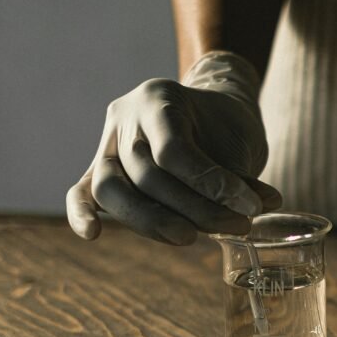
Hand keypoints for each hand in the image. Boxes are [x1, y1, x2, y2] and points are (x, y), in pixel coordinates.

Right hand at [66, 52, 281, 243]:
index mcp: (158, 98)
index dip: (212, 185)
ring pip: (112, 189)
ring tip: (191, 238)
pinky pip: (81, 192)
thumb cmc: (223, 128)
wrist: (207, 116)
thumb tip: (255, 208)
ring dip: (151, 222)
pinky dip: (81, 213)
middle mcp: (125, 117)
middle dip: (194, 209)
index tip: (250, 208)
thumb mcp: (237, 142)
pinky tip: (92, 233)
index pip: (174, 151)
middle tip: (235, 227)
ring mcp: (106, 144)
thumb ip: (238, 177)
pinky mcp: (98, 171)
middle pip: (145, 175)